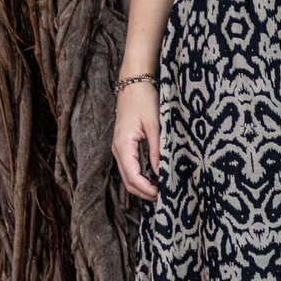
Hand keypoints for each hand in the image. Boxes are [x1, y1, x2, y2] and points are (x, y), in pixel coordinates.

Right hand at [112, 82, 160, 199]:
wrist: (133, 84)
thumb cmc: (144, 100)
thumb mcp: (154, 125)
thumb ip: (157, 150)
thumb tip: (161, 172)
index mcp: (123, 145)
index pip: (133, 177)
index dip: (147, 189)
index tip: (161, 194)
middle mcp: (117, 149)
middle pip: (128, 181)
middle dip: (144, 192)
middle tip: (163, 196)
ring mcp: (118, 148)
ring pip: (127, 176)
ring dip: (142, 186)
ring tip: (160, 188)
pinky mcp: (123, 146)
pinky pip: (129, 167)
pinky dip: (139, 177)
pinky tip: (153, 177)